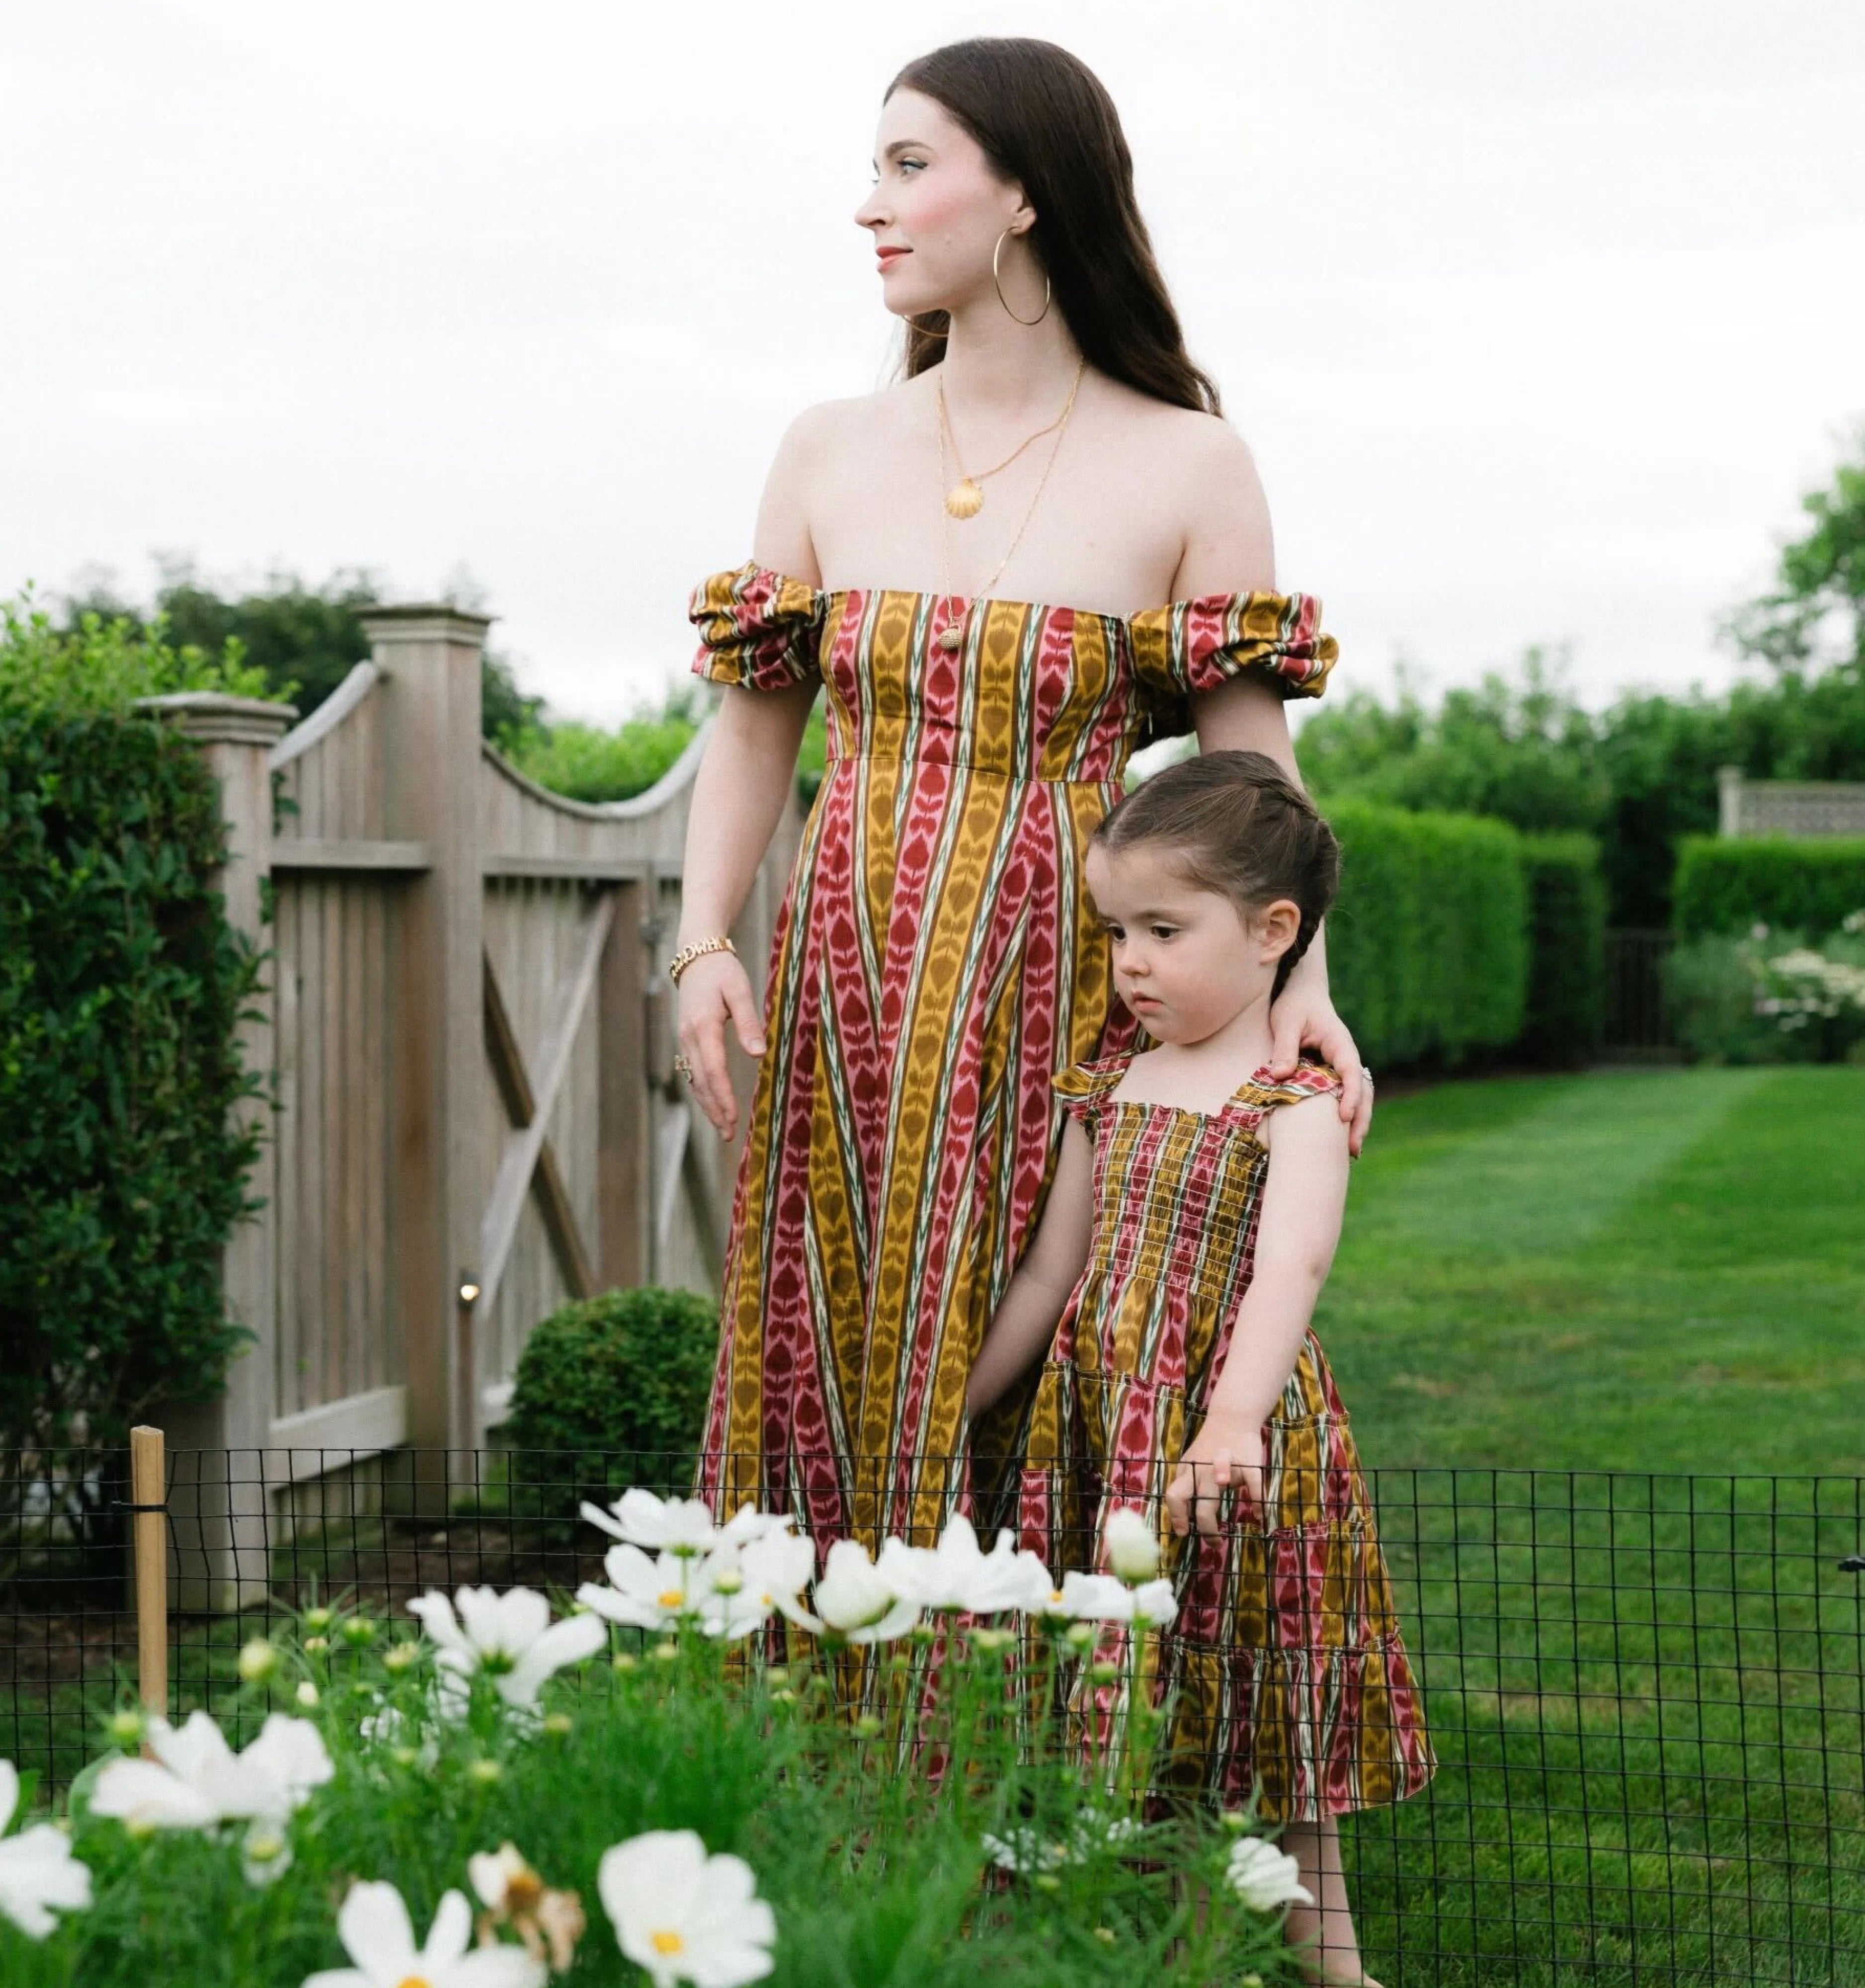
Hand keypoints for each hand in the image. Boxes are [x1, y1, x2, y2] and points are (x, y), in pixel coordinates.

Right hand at [675, 948, 765, 1140]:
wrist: (696, 955)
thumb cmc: (722, 971)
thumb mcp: (740, 991)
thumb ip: (749, 1022)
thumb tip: (758, 1053)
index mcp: (703, 1026)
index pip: (713, 1069)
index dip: (723, 1096)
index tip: (734, 1117)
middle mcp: (689, 1037)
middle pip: (701, 1081)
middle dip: (715, 1109)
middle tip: (729, 1134)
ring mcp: (684, 1039)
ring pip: (694, 1079)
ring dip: (707, 1105)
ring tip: (723, 1128)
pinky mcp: (687, 1039)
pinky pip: (692, 1071)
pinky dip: (702, 1091)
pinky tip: (712, 1105)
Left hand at [1165, 1407, 1266, 1538]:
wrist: (1231, 1417)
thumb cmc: (1209, 1447)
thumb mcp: (1191, 1465)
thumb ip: (1186, 1486)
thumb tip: (1181, 1519)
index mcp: (1188, 1471)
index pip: (1174, 1495)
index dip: (1176, 1515)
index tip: (1183, 1533)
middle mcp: (1203, 1468)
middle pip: (1196, 1497)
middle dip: (1204, 1525)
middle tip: (1214, 1544)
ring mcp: (1225, 1462)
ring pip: (1216, 1483)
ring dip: (1217, 1506)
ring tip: (1223, 1532)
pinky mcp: (1247, 1460)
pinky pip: (1253, 1481)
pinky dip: (1257, 1499)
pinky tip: (1260, 1515)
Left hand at [1267, 977, 1371, 1158]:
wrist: (1301, 992)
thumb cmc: (1294, 1004)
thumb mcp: (1285, 1021)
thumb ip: (1284, 1047)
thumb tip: (1280, 1076)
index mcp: (1339, 1044)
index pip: (1351, 1073)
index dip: (1350, 1096)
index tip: (1343, 1117)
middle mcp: (1346, 1057)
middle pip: (1363, 1091)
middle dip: (1361, 1119)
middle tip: (1353, 1148)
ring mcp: (1342, 1066)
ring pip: (1359, 1097)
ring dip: (1357, 1122)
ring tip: (1352, 1152)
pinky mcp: (1333, 1073)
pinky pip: (1344, 1096)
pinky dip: (1346, 1116)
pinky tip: (1339, 1138)